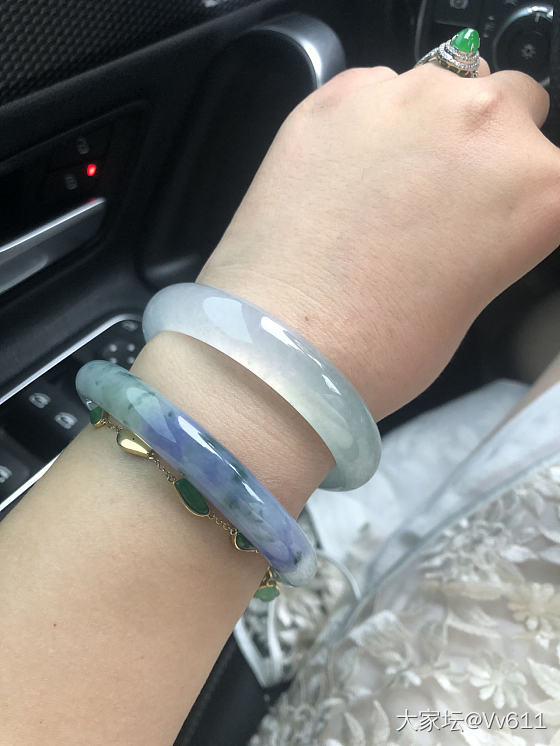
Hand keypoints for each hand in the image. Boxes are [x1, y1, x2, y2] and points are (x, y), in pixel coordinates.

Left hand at [198, 62, 555, 417]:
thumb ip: (493, 230)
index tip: (500, 210)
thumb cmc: (382, 347)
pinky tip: (341, 172)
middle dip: (487, 144)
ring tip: (382, 184)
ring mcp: (408, 97)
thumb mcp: (472, 292)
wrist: (283, 346)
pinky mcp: (339, 94)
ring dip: (428, 124)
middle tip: (441, 196)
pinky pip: (375, 89)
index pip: (555, 170)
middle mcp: (484, 122)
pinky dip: (369, 120)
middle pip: (515, 103)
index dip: (526, 194)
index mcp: (539, 188)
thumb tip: (473, 207)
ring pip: (444, 83)